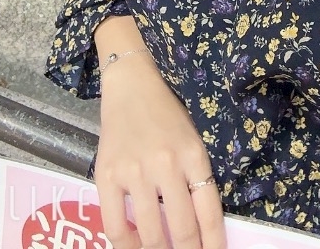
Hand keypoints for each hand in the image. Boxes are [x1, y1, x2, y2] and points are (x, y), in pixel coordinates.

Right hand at [94, 59, 225, 248]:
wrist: (131, 86)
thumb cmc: (167, 115)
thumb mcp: (192, 141)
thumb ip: (195, 178)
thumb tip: (200, 226)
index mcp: (193, 155)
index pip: (209, 212)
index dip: (213, 244)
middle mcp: (166, 164)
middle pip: (182, 228)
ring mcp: (134, 171)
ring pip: (150, 233)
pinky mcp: (106, 175)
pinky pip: (115, 225)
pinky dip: (126, 246)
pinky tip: (134, 248)